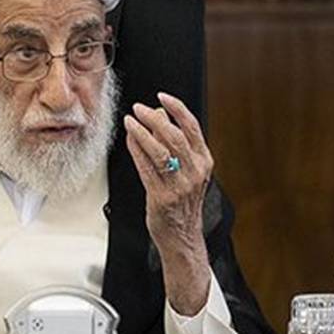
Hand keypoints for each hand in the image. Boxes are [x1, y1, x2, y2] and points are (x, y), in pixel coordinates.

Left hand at [123, 91, 213, 315]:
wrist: (182, 237)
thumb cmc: (183, 203)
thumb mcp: (188, 172)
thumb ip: (176, 146)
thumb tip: (160, 117)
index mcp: (204, 162)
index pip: (192, 127)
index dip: (176, 108)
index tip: (161, 96)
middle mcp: (194, 172)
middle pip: (174, 135)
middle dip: (153, 118)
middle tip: (138, 109)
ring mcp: (178, 185)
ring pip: (159, 150)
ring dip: (142, 131)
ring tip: (130, 121)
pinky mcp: (161, 197)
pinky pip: (145, 167)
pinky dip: (136, 150)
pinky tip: (129, 139)